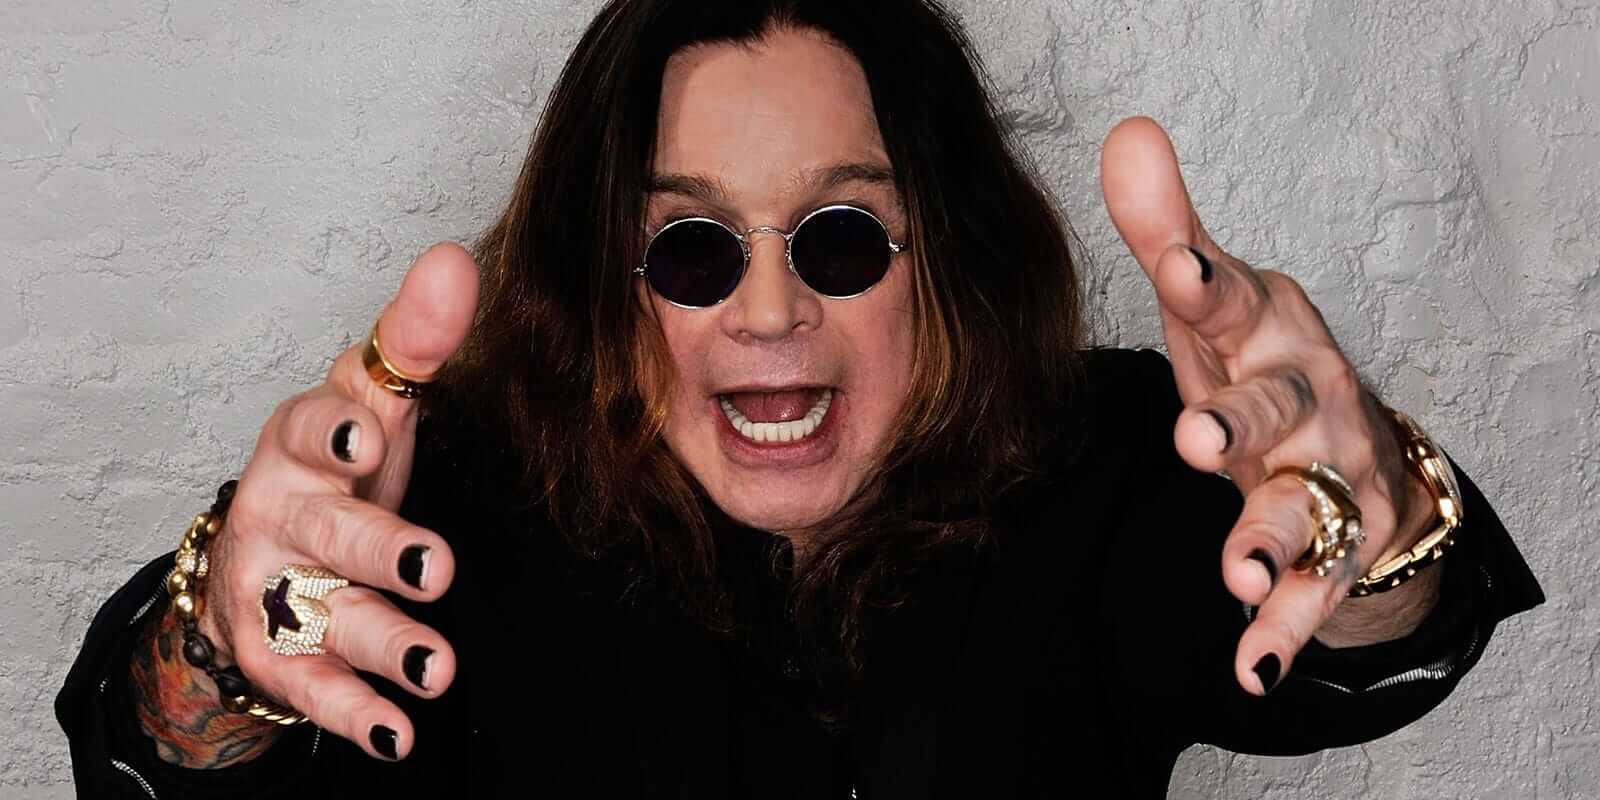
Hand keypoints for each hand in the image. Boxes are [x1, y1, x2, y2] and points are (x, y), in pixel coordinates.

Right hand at [199, 243, 478, 757]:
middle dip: (379, 548)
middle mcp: (280, 514)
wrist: (256, 562)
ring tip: (439, 666)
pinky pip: (315, 688)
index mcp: (303, 443)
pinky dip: (356, 713)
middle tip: (437, 564)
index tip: (368, 431)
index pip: (309, 427)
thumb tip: (454, 261)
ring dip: (384, 640)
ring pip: (327, 615)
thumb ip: (414, 342)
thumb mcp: (370, 405)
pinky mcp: (278, 656)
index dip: (335, 431)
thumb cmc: (335, 469)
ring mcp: (274, 590)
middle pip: (329, 532)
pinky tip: (397, 733)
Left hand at [1100, 118, 1427, 694]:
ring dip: (1270, 538)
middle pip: (1274, 407)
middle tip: (1196, 438)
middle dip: (1239, 423)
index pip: (1235, 302)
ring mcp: (1326, 475)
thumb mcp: (1213, 301)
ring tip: (1238, 574)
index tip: (1177, 270)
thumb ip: (1168, 230)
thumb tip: (1126, 134)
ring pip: (1302, 503)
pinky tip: (1253, 664)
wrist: (1361, 450)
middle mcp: (1304, 397)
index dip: (1207, 287)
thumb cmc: (1260, 363)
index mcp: (1266, 331)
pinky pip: (1313, 592)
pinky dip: (1286, 627)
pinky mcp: (1335, 545)